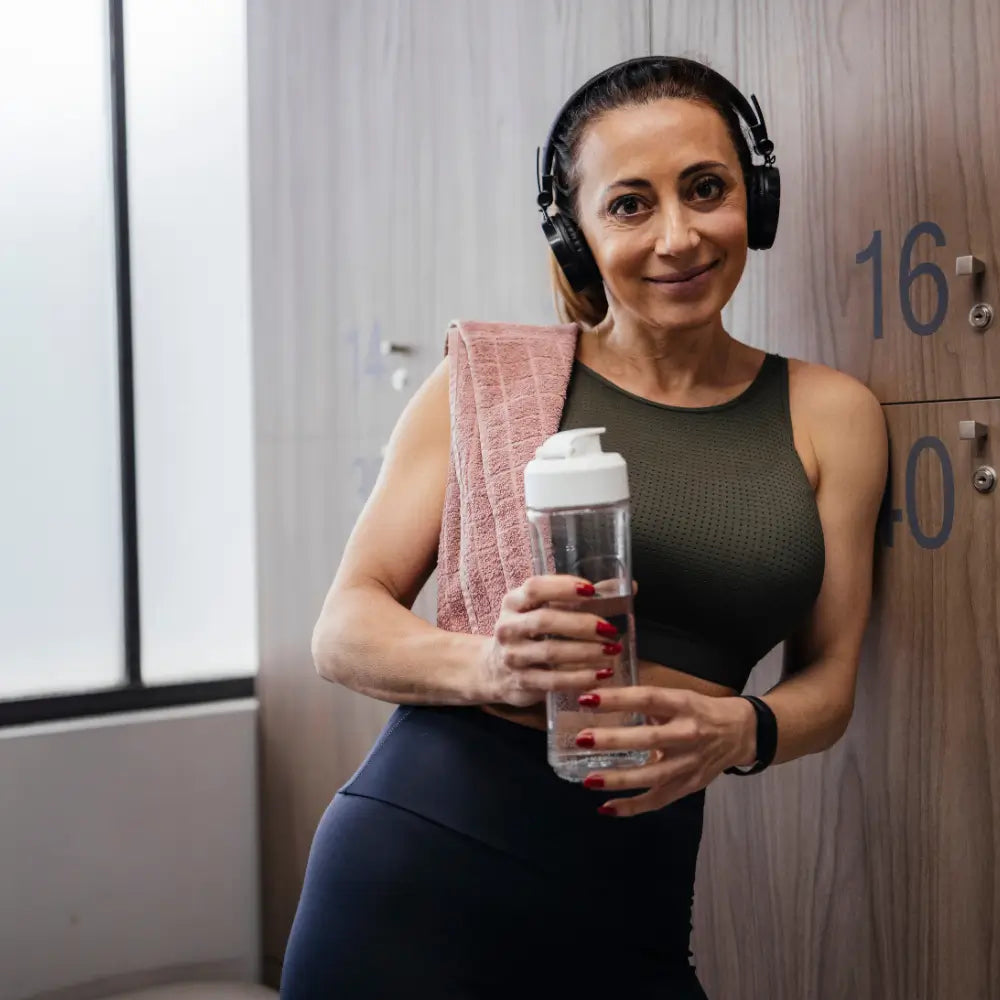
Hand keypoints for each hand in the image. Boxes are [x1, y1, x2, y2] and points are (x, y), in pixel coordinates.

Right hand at [477, 575, 625, 707]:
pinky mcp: (522, 682)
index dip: (563, 587)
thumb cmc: (529, 632)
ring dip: (586, 651)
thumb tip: (630, 586)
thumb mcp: (542, 610)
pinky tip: (601, 674)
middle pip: (544, 621)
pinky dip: (580, 677)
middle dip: (580, 624)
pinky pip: (554, 681)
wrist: (493, 669)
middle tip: (609, 628)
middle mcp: (508, 628)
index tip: (591, 590)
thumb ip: (580, 599)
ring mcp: (513, 657)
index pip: (535, 588)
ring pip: (551, 652)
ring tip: (612, 650)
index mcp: (513, 602)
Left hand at [572, 687, 756, 816]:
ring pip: (652, 775)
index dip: (618, 699)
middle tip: (582, 738)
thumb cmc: (700, 711)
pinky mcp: (689, 785)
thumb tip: (603, 699)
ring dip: (619, 779)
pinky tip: (606, 807)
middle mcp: (688, 734)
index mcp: (683, 705)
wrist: (741, 733)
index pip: (648, 699)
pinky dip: (632, 807)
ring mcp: (689, 763)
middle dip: (614, 740)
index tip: (588, 699)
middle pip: (649, 739)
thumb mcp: (679, 697)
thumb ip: (648, 703)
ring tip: (589, 779)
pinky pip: (658, 800)